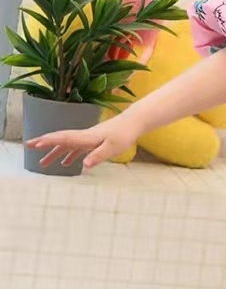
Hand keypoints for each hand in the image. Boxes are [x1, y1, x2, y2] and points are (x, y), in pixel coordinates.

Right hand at [26, 114, 141, 169]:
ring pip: (68, 145)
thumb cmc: (124, 134)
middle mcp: (84, 136)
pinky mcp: (94, 141)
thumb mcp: (112, 148)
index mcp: (86, 137)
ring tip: (44, 163)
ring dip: (55, 153)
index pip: (63, 139)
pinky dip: (70, 155)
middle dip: (44, 143)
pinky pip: (78, 148)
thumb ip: (98, 156)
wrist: (133, 123)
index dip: (48, 141)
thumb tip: (84, 165)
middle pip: (61, 140)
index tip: (34, 144)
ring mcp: (89, 138)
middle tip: (29, 147)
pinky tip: (67, 164)